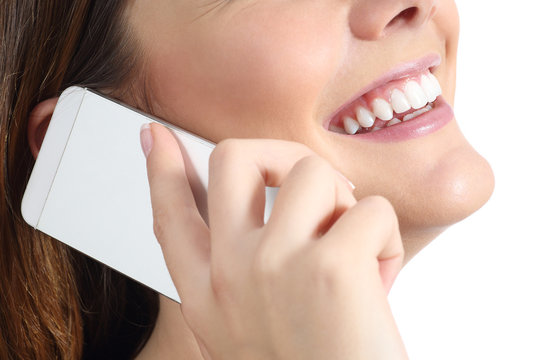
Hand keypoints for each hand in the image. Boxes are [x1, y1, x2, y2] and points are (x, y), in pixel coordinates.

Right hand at [142, 123, 406, 359]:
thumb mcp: (250, 325)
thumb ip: (244, 267)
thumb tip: (265, 208)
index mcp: (208, 293)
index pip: (170, 213)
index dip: (162, 169)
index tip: (156, 135)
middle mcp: (230, 273)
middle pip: (234, 158)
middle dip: (280, 154)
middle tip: (311, 184)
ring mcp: (274, 266)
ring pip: (311, 171)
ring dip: (346, 203)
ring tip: (353, 249)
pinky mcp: (330, 267)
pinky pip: (371, 208)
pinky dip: (386, 239)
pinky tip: (380, 279)